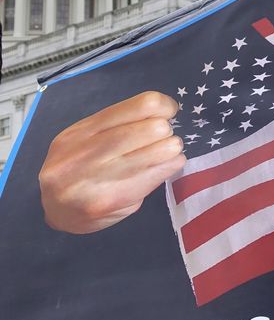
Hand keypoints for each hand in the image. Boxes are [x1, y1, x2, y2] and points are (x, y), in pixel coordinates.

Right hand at [39, 91, 184, 233]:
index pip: (141, 105)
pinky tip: (162, 167)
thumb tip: (163, 110)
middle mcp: (86, 155)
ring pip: (161, 152)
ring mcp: (100, 181)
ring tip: (164, 152)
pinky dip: (170, 166)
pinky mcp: (116, 201)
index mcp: (80, 132)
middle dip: (166, 130)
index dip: (164, 105)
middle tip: (163, 136)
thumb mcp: (84, 138)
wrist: (56, 214)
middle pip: (153, 129)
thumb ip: (117, 123)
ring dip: (171, 149)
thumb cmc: (78, 168)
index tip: (167, 112)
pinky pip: (161, 174)